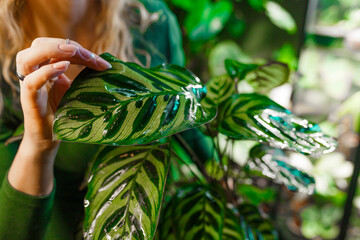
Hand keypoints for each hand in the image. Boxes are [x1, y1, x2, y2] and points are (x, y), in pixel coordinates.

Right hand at [16, 37, 110, 151]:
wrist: (51, 136)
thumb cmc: (63, 111)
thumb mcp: (75, 89)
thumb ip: (82, 75)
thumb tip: (105, 64)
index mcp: (43, 66)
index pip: (58, 47)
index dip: (80, 50)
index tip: (103, 64)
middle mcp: (32, 71)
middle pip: (41, 44)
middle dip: (68, 46)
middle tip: (91, 57)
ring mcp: (28, 84)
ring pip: (28, 57)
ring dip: (52, 50)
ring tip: (73, 53)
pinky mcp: (28, 99)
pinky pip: (31, 81)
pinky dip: (47, 71)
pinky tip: (63, 66)